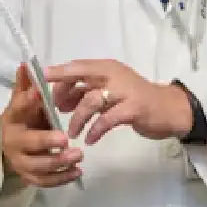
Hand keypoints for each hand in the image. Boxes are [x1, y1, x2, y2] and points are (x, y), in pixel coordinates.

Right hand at [0, 64, 82, 186]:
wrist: (11, 144)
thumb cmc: (24, 118)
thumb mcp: (24, 100)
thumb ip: (27, 84)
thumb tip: (26, 63)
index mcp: (12, 118)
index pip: (18, 108)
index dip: (27, 101)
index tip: (39, 93)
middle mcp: (13, 142)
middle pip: (28, 143)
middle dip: (46, 141)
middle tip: (65, 139)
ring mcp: (20, 162)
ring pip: (37, 166)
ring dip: (58, 162)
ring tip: (79, 155)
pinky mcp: (29, 176)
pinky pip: (44, 181)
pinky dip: (61, 179)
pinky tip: (77, 172)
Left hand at [45, 59, 192, 144]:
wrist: (168, 109)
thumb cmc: (135, 99)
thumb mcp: (110, 90)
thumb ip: (87, 92)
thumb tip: (59, 100)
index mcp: (107, 68)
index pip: (78, 66)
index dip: (58, 73)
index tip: (39, 81)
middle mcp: (115, 74)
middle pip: (82, 76)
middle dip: (63, 91)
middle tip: (55, 110)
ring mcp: (125, 90)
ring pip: (92, 100)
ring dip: (78, 118)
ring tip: (72, 133)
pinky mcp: (134, 108)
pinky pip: (108, 119)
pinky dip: (96, 129)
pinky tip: (91, 140)